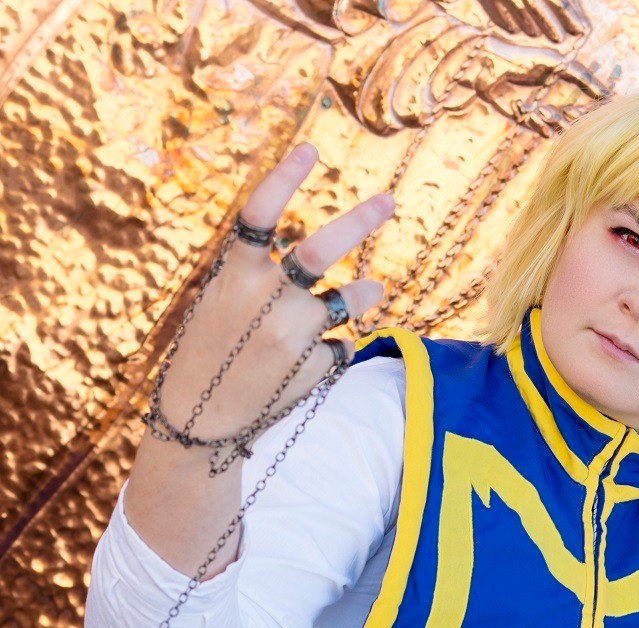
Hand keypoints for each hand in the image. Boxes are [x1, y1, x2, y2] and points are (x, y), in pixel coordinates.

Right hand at [154, 142, 392, 448]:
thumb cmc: (212, 351)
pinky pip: (341, 344)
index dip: (284, 179)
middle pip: (320, 249)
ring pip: (349, 299)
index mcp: (235, 276)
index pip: (259, 215)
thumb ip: (266, 276)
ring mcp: (292, 334)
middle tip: (390, 200)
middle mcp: (265, 300)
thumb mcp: (223, 300)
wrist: (201, 420)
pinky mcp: (313, 366)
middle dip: (360, 219)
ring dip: (366, 292)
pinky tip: (307, 363)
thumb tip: (349, 270)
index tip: (311, 149)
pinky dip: (333, 347)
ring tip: (373, 289)